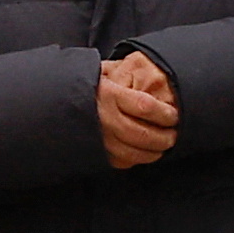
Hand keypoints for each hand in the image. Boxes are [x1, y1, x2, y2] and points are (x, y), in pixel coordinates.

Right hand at [93, 49, 180, 169]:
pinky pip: (122, 161)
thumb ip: (128, 74)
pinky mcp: (96, 152)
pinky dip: (137, 159)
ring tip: (164, 146)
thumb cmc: (89, 83)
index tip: (174, 116)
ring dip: (154, 152)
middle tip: (175, 135)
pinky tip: (146, 153)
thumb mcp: (106, 71)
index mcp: (110, 94)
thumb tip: (156, 74)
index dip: (165, 114)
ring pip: (134, 152)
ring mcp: (100, 138)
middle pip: (143, 134)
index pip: (146, 107)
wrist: (59, 100)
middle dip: (164, 137)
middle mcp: (104, 117)